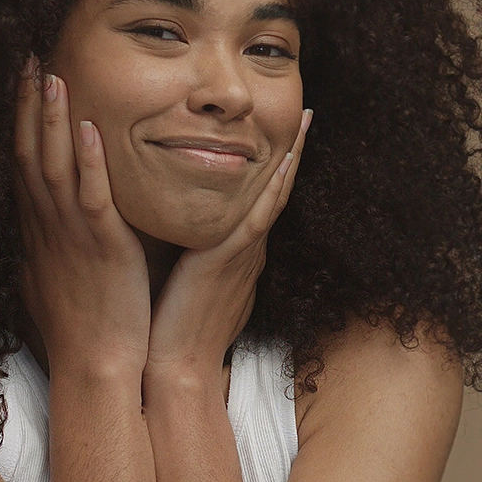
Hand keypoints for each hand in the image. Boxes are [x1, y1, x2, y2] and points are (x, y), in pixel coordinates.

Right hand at [12, 57, 151, 375]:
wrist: (96, 364)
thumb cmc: (81, 324)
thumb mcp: (55, 278)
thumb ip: (50, 247)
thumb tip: (41, 232)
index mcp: (40, 231)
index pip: (23, 164)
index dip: (19, 121)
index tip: (20, 83)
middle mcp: (47, 226)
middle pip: (29, 152)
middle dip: (27, 105)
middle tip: (26, 59)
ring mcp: (71, 235)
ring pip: (53, 165)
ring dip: (50, 119)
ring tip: (51, 75)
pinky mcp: (102, 247)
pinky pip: (91, 196)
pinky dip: (86, 159)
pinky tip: (86, 126)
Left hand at [145, 108, 312, 379]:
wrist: (177, 368)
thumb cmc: (176, 330)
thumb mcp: (188, 283)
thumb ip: (193, 257)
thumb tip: (187, 241)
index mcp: (237, 252)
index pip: (259, 199)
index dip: (274, 165)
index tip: (282, 133)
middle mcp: (247, 249)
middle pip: (275, 190)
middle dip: (291, 150)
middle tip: (304, 112)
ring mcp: (243, 255)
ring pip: (273, 197)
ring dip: (290, 157)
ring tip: (302, 120)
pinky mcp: (229, 263)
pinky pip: (255, 218)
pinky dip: (270, 189)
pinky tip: (282, 161)